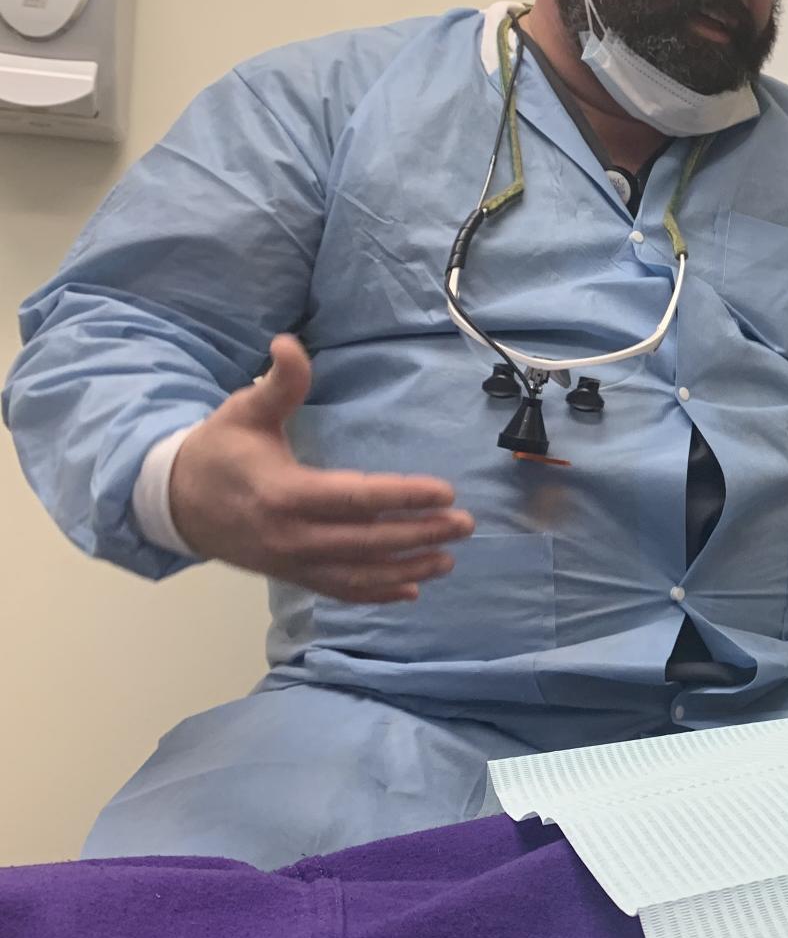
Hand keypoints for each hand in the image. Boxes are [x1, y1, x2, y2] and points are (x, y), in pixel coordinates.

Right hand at [169, 334, 474, 602]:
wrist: (172, 503)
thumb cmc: (217, 451)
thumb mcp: (243, 411)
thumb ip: (277, 383)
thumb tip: (288, 342)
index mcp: (284, 493)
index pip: (355, 499)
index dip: (402, 496)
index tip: (445, 492)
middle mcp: (290, 536)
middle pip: (366, 540)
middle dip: (419, 534)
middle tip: (464, 524)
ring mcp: (291, 562)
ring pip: (358, 573)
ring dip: (407, 569)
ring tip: (448, 559)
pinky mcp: (290, 576)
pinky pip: (339, 590)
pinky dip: (375, 594)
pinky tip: (411, 591)